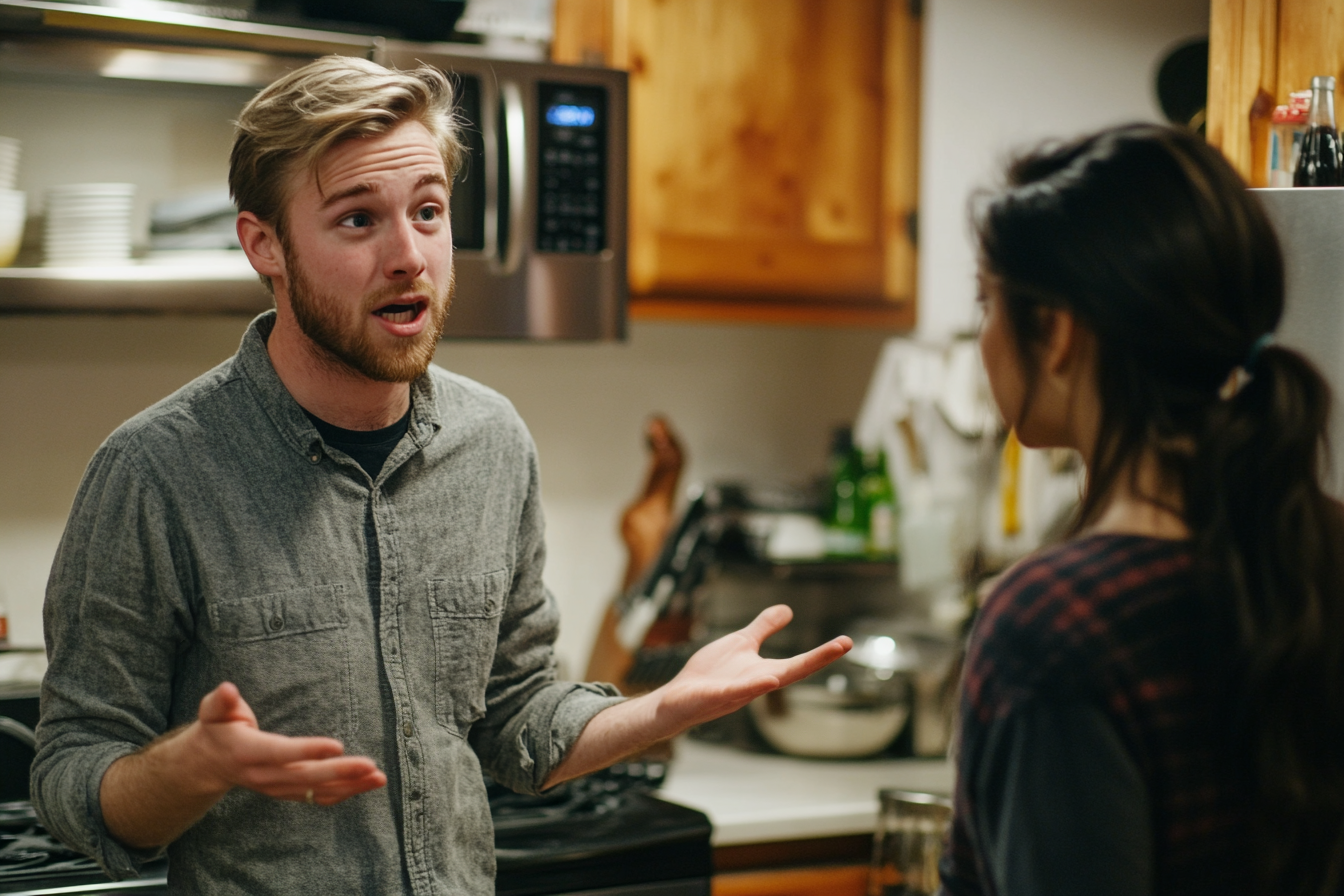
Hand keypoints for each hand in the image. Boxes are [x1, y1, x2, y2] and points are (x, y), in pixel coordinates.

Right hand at [185, 682, 386, 805]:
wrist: (210, 765)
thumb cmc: (217, 729)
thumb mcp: (212, 711)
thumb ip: (220, 702)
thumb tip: (228, 689)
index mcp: (248, 752)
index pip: (281, 753)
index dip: (308, 750)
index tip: (337, 745)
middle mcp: (265, 775)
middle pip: (306, 777)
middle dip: (340, 772)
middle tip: (370, 765)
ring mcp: (277, 788)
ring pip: (317, 792)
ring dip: (350, 786)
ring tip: (379, 778)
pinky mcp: (288, 792)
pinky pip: (318, 798)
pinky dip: (345, 793)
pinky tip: (368, 785)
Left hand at [652, 605, 851, 731]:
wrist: (679, 697)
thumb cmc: (711, 673)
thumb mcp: (741, 643)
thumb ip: (763, 628)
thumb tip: (787, 610)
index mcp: (763, 670)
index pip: (798, 662)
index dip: (822, 653)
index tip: (846, 641)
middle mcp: (754, 683)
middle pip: (790, 673)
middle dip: (816, 660)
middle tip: (844, 644)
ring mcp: (733, 692)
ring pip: (758, 686)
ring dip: (773, 679)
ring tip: (787, 671)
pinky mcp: (711, 696)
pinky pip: (729, 692)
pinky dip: (744, 687)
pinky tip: (762, 681)